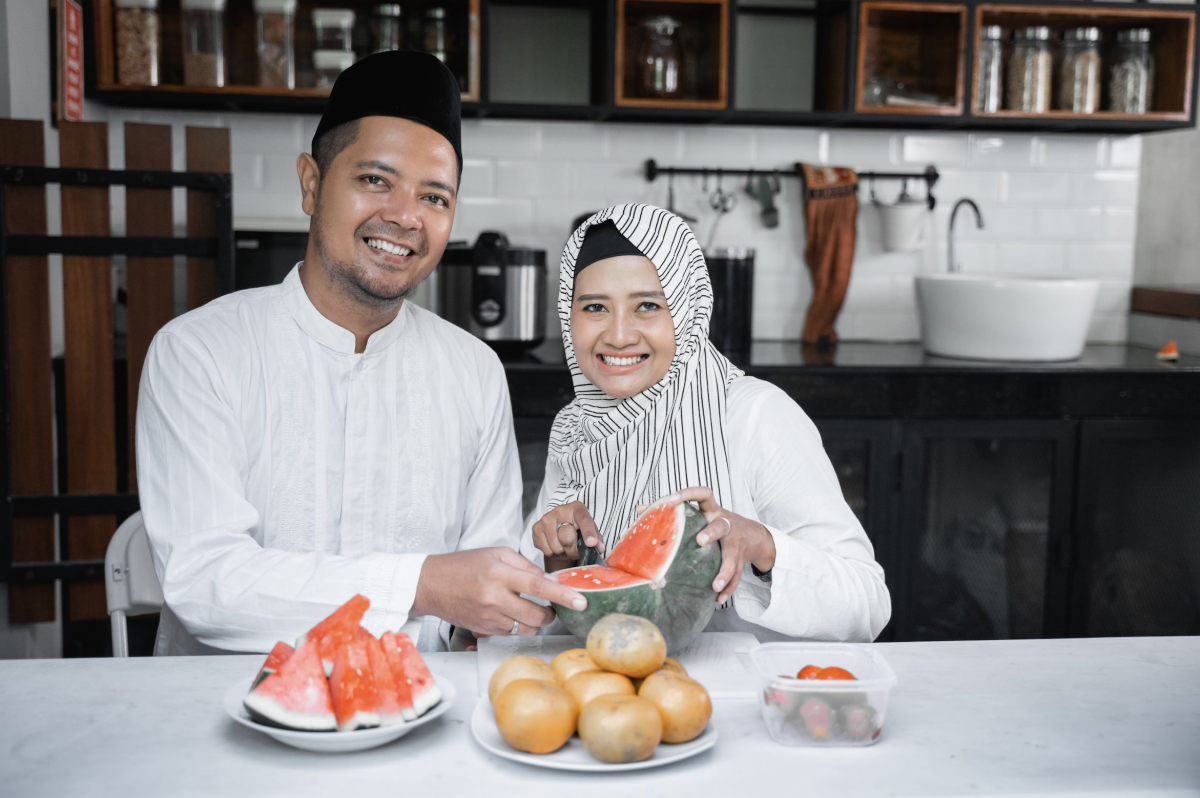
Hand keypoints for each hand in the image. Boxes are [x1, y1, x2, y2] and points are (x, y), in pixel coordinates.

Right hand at [413, 547, 587, 636]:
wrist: (430, 584)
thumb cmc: (463, 565)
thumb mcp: (495, 554)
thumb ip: (524, 565)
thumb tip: (546, 579)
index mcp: (500, 574)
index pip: (539, 587)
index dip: (563, 595)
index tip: (580, 602)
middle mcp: (495, 598)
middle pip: (537, 616)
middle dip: (550, 614)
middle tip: (551, 607)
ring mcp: (489, 617)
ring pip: (526, 629)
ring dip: (534, 622)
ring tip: (528, 609)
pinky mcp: (484, 630)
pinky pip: (511, 633)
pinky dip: (517, 625)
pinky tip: (509, 613)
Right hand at [531, 501, 604, 572]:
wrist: (558, 527)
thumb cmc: (577, 529)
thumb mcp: (590, 531)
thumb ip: (596, 539)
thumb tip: (599, 548)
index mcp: (577, 509)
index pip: (584, 520)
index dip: (588, 532)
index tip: (592, 543)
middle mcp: (560, 510)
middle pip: (567, 538)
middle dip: (573, 550)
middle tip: (575, 550)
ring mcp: (546, 518)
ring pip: (556, 548)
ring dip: (562, 552)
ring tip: (564, 546)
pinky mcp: (536, 528)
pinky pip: (547, 551)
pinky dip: (552, 553)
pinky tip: (554, 545)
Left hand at [669, 487, 776, 602]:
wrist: (752, 534)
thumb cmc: (715, 524)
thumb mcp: (700, 514)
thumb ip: (673, 512)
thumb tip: (640, 510)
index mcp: (712, 511)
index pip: (704, 494)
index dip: (689, 493)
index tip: (673, 499)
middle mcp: (726, 525)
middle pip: (721, 526)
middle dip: (711, 533)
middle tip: (699, 541)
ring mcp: (736, 543)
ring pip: (733, 557)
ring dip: (725, 572)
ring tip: (715, 586)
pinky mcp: (741, 560)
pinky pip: (737, 576)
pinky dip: (729, 589)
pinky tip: (718, 599)